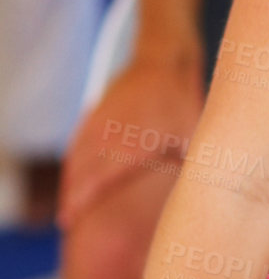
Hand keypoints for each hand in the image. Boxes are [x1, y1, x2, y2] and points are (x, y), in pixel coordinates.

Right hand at [58, 58, 203, 229]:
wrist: (163, 58)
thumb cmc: (181, 101)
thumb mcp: (190, 135)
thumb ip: (185, 167)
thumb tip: (190, 198)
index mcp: (133, 141)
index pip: (100, 176)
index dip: (82, 198)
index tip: (69, 217)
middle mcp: (111, 132)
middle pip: (82, 168)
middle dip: (72, 195)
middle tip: (67, 219)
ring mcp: (100, 119)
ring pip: (77, 154)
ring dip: (71, 178)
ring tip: (70, 201)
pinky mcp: (97, 110)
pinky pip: (78, 138)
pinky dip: (73, 157)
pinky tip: (73, 171)